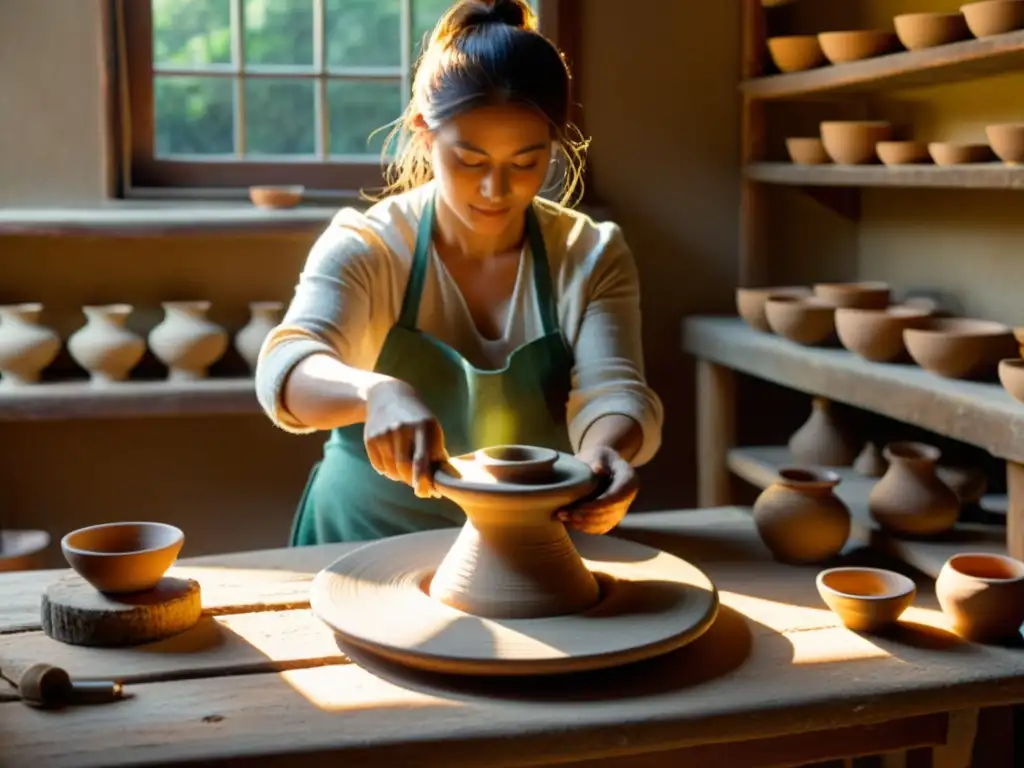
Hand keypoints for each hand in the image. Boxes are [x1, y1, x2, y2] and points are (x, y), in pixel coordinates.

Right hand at [364, 378, 447, 497]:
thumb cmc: (417, 418)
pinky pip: (379, 465)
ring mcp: (384, 432)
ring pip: (391, 468)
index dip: (422, 480)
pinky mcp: (371, 438)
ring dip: (399, 477)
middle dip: (410, 480)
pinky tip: (392, 465)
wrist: (388, 396)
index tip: (424, 493)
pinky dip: (387, 471)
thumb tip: (443, 484)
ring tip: (404, 472)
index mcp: (423, 426)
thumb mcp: (432, 429)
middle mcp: (402, 428)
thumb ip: (439, 455)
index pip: (421, 460)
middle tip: (416, 484)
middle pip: (404, 467)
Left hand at [554, 446, 638, 533]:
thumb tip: (597, 469)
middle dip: (583, 516)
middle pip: (608, 513)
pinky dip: (584, 527)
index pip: (614, 498)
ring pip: (603, 524)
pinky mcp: (612, 518)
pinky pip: (600, 528)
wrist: (602, 463)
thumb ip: (597, 460)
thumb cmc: (599, 456)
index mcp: (629, 480)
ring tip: (561, 517)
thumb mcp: (598, 453)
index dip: (595, 506)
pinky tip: (568, 522)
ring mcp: (621, 510)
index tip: (576, 507)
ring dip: (581, 524)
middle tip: (561, 514)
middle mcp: (628, 498)